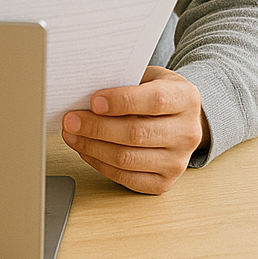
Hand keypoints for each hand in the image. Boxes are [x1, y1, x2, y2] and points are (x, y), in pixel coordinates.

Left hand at [61, 66, 208, 193]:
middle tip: (71, 120)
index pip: (155, 101)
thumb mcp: (148, 76)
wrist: (181, 118)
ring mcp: (178, 161)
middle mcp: (187, 132)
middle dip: (97, 127)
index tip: (93, 101)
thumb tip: (85, 89)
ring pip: (129, 159)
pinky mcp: (165, 182)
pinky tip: (86, 151)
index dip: (121, 101)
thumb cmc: (157, 92)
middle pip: (137, 134)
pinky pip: (128, 178)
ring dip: (93, 148)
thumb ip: (123, 80)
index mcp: (185, 99)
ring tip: (71, 135)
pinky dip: (101, 165)